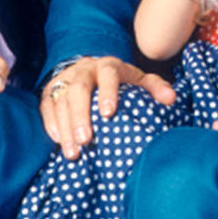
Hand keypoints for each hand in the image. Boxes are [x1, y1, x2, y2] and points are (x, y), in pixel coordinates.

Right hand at [40, 56, 175, 158]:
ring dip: (66, 127)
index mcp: (108, 66)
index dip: (108, 92)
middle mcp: (84, 69)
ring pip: (60, 101)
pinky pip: (46, 106)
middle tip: (86, 141)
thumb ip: (155, 88)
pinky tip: (59, 141)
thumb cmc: (121, 81)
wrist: (91, 69)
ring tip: (73, 152)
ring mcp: (65, 79)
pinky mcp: (50, 90)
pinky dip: (51, 124)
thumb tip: (170, 99)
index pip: (108, 75)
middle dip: (81, 116)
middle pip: (78, 89)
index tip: (109, 114)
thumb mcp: (140, 80)